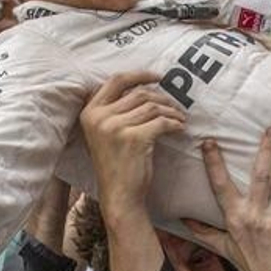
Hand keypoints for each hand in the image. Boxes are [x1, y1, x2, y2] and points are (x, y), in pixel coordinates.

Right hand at [78, 70, 185, 219]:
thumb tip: (143, 87)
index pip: (116, 80)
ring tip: (180, 119)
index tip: (158, 76)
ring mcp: (115, 127)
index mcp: (89, 112)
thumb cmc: (117, 165)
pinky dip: (175, 124)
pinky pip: (161, 122)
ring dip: (171, 112)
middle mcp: (99, 117)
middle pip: (139, 93)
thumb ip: (114, 111)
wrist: (119, 196)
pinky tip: (180, 129)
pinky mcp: (134, 138)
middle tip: (176, 107)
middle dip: (162, 98)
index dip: (139, 74)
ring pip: (152, 107)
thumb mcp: (105, 134)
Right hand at [185, 127, 270, 270]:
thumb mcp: (223, 247)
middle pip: (261, 175)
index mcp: (235, 217)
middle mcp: (255, 216)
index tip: (210, 142)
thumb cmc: (249, 266)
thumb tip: (183, 220)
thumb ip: (204, 231)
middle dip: (267, 149)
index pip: (220, 185)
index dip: (214, 162)